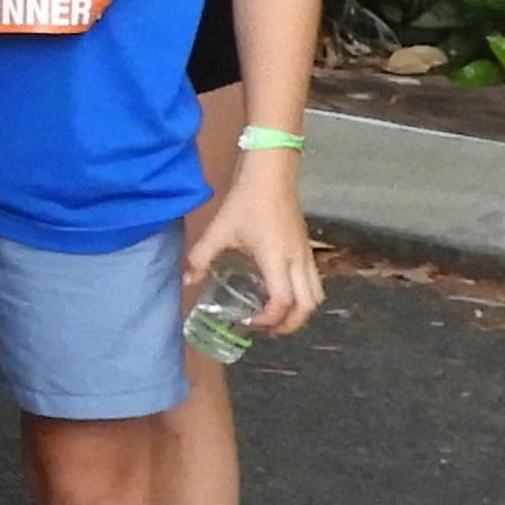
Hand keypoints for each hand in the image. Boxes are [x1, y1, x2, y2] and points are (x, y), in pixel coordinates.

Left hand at [180, 155, 325, 336]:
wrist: (271, 174)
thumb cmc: (246, 201)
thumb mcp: (219, 230)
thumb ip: (201, 257)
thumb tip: (187, 281)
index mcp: (276, 259)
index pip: (283, 302)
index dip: (269, 319)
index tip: (250, 322)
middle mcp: (297, 261)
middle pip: (308, 306)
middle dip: (290, 324)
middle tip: (268, 330)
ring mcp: (306, 254)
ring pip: (316, 294)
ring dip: (301, 311)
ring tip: (277, 316)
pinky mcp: (307, 248)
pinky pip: (314, 281)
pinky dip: (303, 295)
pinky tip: (279, 292)